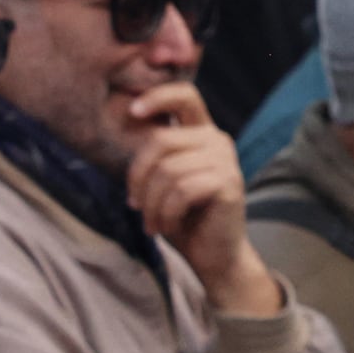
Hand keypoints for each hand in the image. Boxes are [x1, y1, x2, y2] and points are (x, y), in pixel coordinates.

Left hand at [120, 94, 273, 314]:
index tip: (133, 111)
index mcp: (201, 133)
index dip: (158, 96)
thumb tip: (125, 119)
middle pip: (161, 140)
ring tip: (153, 223)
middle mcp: (217, 140)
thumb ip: (155, 154)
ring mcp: (226, 161)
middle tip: (135, 206)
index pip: (185, 96)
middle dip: (138, 177)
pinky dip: (166, 213)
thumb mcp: (164, 180)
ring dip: (151, 203)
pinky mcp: (228, 184)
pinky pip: (181, 190)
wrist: (215, 257)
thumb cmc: (184, 218)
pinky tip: (167, 226)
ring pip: (167, 170)